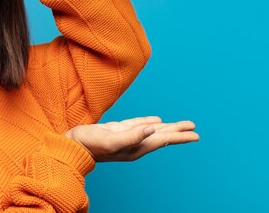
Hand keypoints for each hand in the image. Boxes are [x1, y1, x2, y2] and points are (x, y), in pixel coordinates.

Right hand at [64, 116, 198, 161]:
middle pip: (161, 136)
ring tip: (180, 125)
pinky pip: (139, 125)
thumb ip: (132, 136)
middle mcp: (135, 144)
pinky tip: (156, 121)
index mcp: (136, 148)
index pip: (163, 140)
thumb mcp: (112, 141)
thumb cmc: (90, 144)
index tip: (195, 134)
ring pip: (152, 131)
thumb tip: (153, 129)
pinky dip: (149, 122)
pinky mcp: (118, 131)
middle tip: (193, 127)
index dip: (179, 136)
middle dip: (178, 131)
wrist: (73, 145)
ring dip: (167, 127)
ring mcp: (127, 137)